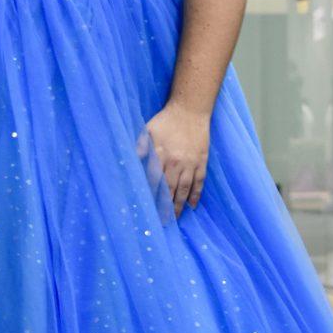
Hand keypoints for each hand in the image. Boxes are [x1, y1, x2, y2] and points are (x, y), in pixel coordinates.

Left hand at [137, 101, 209, 217]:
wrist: (190, 110)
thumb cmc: (166, 120)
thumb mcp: (148, 130)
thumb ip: (140, 146)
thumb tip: (131, 160)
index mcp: (161, 155)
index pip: (154, 181)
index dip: (151, 195)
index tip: (147, 209)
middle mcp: (176, 163)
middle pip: (170, 189)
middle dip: (165, 207)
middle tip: (162, 222)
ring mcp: (191, 163)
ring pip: (185, 189)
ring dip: (180, 205)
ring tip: (176, 218)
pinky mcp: (201, 161)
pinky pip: (199, 182)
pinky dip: (196, 194)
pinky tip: (192, 205)